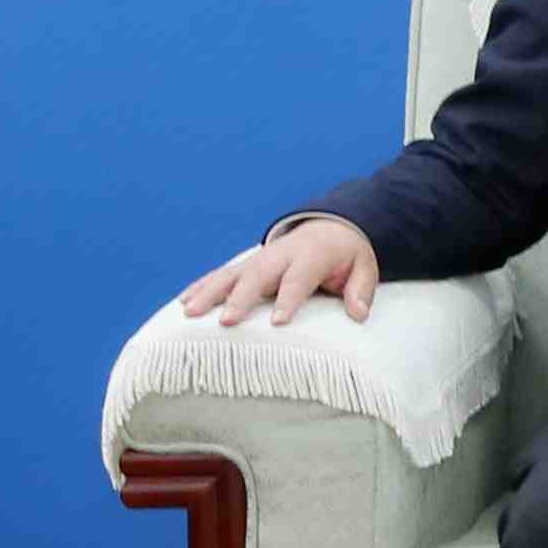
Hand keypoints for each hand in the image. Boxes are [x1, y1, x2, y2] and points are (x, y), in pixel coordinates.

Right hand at [179, 213, 377, 328]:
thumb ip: (361, 289)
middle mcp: (280, 255)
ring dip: (209, 293)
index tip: (279, 321)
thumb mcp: (363, 266)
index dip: (288, 299)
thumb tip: (359, 314)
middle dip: (241, 298)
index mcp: (311, 255)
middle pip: (258, 276)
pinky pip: (220, 275)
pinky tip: (183, 303)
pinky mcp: (246, 264)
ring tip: (190, 313)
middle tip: (227, 321)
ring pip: (231, 274)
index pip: (298, 278)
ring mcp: (259, 259)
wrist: (330, 226)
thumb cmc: (346, 255)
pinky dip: (200, 286)